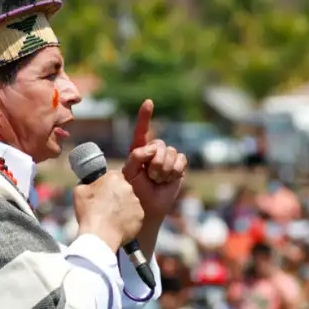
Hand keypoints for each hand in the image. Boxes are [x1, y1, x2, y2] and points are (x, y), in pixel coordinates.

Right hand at [74, 171, 144, 251]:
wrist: (100, 235)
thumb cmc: (88, 212)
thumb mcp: (79, 191)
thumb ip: (88, 185)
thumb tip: (91, 187)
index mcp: (114, 178)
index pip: (114, 177)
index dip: (107, 186)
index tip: (103, 194)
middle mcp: (128, 187)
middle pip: (123, 189)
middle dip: (117, 196)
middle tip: (107, 207)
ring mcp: (136, 202)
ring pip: (130, 203)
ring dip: (123, 208)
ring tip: (112, 219)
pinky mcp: (140, 216)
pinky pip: (134, 216)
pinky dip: (128, 220)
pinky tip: (118, 226)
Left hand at [122, 100, 186, 220]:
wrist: (147, 206)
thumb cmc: (134, 190)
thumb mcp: (128, 173)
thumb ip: (136, 156)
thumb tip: (152, 148)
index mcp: (139, 150)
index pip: (142, 131)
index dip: (145, 116)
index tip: (148, 102)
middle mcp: (154, 151)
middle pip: (160, 145)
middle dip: (155, 163)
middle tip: (150, 177)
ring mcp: (167, 157)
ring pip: (171, 153)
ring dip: (164, 170)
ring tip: (157, 180)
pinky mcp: (179, 165)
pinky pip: (181, 161)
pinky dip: (174, 172)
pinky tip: (167, 180)